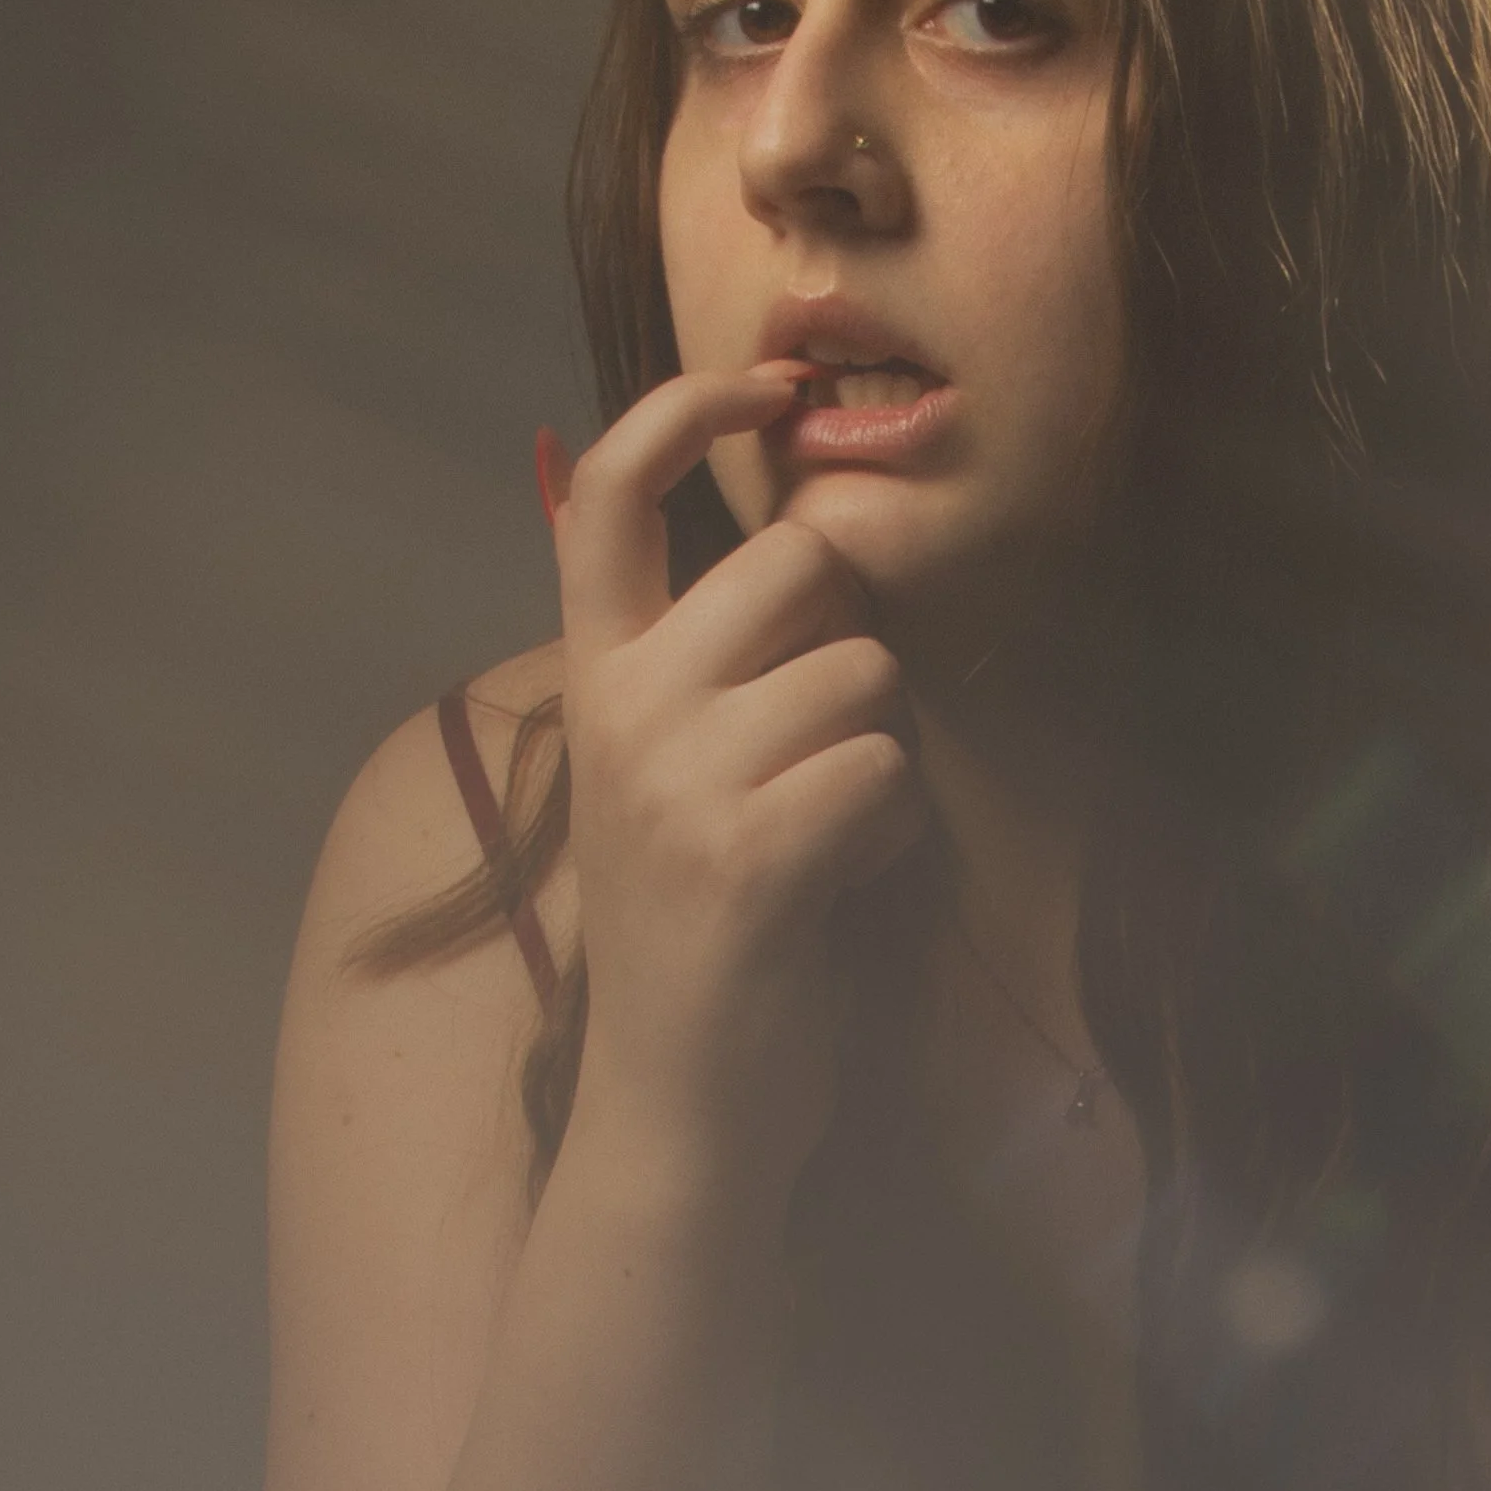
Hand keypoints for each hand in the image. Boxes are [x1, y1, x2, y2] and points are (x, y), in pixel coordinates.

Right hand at [547, 367, 924, 1181]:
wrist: (675, 1108)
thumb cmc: (701, 929)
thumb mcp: (666, 774)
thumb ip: (707, 662)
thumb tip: (808, 543)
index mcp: (595, 678)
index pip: (606, 496)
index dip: (686, 411)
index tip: (766, 382)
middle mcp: (620, 710)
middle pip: (797, 566)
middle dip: (852, 641)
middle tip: (821, 745)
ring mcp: (677, 782)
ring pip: (864, 675)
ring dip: (882, 754)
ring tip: (826, 837)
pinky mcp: (748, 856)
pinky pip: (886, 773)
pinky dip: (894, 831)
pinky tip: (843, 883)